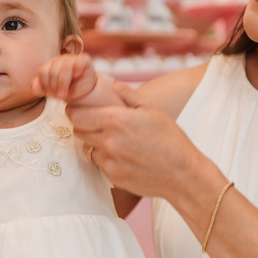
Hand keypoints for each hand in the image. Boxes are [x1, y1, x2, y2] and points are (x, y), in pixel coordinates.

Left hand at [32, 53, 97, 101]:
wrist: (82, 92)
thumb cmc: (66, 89)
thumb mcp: (51, 92)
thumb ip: (40, 88)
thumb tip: (33, 86)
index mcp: (50, 64)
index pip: (43, 71)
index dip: (46, 84)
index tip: (51, 93)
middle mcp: (60, 59)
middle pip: (53, 70)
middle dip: (55, 86)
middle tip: (59, 95)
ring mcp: (72, 58)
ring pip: (65, 68)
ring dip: (64, 84)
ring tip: (66, 94)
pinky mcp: (84, 59)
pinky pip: (79, 61)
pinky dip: (77, 70)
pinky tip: (77, 76)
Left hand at [67, 83, 205, 199]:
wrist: (182, 174)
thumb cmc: (170, 138)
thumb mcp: (152, 108)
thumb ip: (125, 93)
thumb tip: (106, 81)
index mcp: (116, 120)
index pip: (76, 114)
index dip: (74, 110)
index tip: (79, 108)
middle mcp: (108, 141)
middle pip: (78, 131)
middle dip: (83, 125)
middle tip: (97, 122)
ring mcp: (109, 161)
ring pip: (88, 147)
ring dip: (95, 142)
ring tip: (116, 140)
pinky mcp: (112, 176)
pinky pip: (100, 163)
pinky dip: (107, 158)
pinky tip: (125, 156)